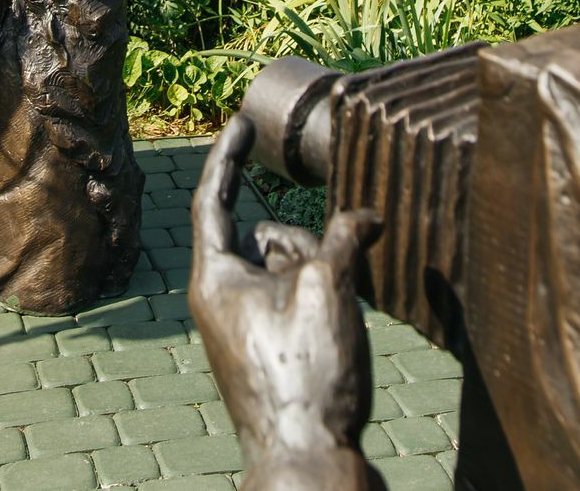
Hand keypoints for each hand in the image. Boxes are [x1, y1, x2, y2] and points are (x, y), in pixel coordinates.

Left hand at [189, 116, 385, 485]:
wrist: (307, 458)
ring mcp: (242, 325)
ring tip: (335, 321)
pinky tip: (339, 331)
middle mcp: (221, 298)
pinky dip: (319, 299)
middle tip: (332, 282)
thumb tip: (365, 218)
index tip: (241, 123)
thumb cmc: (306, 376)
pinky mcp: (265, 348)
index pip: (214, 199)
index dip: (230, 156)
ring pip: (287, 269)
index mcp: (215, 278)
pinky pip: (294, 300)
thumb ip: (342, 239)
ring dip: (319, 276)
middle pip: (268, 238)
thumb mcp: (329, 289)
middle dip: (307, 246)